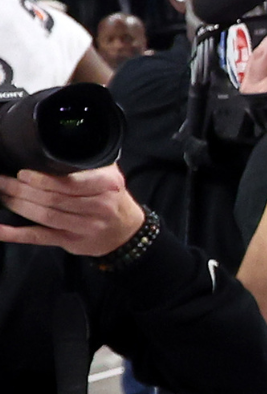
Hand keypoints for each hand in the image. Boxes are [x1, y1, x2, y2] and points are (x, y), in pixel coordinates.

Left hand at [0, 167, 147, 256]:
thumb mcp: (109, 175)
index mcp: (107, 185)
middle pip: (53, 198)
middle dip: (22, 189)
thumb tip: (51, 151)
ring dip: (19, 205)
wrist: (126, 230)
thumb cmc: (111, 198)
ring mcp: (84, 227)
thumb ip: (86, 164)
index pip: (70, 183)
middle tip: (3, 181)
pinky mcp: (71, 242)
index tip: (22, 173)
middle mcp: (98, 206)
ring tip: (3, 195)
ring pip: (45, 216)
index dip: (43, 179)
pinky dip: (16, 234)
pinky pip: (39, 237)